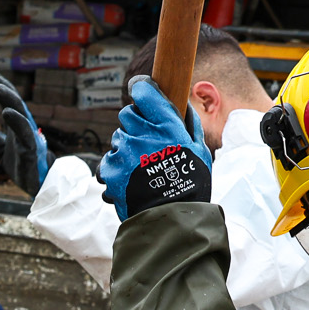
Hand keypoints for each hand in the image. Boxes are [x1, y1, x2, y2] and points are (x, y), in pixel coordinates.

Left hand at [0, 70, 50, 195]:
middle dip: (3, 89)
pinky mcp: (31, 154)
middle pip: (15, 104)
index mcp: (18, 126)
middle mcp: (25, 129)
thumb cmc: (22, 166)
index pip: (9, 102)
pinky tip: (6, 112)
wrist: (38, 187)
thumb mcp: (0, 149)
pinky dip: (17, 123)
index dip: (0, 87)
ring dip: (9, 100)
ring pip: (21, 115)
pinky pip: (24, 136)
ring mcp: (30, 140)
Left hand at [99, 76, 212, 220]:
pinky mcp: (110, 170)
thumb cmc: (190, 184)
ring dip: (127, 148)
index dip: (142, 90)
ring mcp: (123, 152)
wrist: (170, 219)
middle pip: (127, 114)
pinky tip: (132, 180)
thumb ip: (189, 123)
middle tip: (149, 143)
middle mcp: (141, 134)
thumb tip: (183, 104)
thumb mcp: (199, 150)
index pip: (143, 91)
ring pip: (118, 139)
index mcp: (166, 125)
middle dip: (136, 124)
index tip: (142, 92)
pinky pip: (109, 160)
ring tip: (142, 168)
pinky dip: (117, 168)